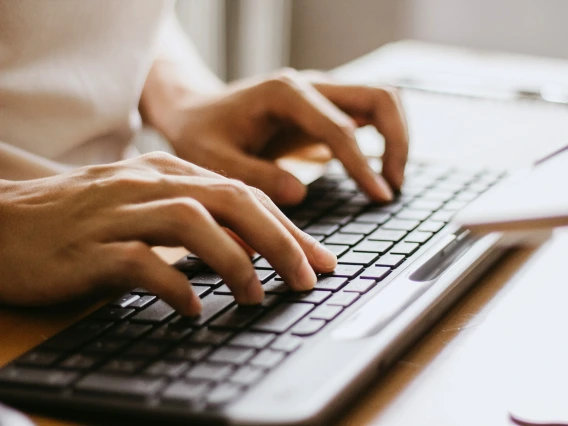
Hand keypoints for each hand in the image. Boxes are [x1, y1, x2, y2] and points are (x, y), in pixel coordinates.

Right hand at [0, 153, 335, 314]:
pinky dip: (174, 286)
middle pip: (230, 200)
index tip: (318, 259)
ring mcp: (117, 212)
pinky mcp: (88, 248)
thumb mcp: (145, 206)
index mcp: (167, 173)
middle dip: (280, 239)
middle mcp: (147, 184)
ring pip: (192, 222)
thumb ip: (194, 218)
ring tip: (256, 295)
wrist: (2, 218)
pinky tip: (192, 310)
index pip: (243, 193)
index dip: (288, 226)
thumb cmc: (81, 218)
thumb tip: (249, 247)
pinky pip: (140, 263)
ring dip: (235, 261)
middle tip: (308, 278)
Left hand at [158, 69, 407, 204]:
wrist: (195, 113)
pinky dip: (382, 140)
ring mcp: (320, 94)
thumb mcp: (214, 160)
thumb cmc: (201, 135)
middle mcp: (310, 86)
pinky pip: (367, 116)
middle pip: (380, 97)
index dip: (363, 165)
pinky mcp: (323, 109)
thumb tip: (301, 193)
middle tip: (392, 187)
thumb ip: (255, 175)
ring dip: (396, 138)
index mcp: (285, 94)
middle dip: (397, 141)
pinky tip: (374, 174)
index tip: (379, 196)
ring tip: (389, 183)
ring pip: (381, 101)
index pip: (340, 127)